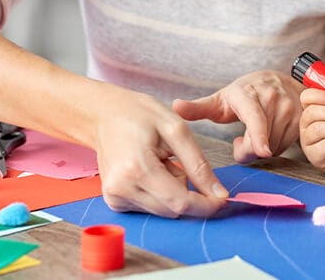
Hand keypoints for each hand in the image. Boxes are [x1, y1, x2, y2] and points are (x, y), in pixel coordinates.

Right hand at [94, 88, 228, 217]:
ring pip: (163, 210)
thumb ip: (199, 164)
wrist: (103, 114)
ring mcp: (115, 197)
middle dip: (187, 191)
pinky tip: (150, 170)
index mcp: (137, 169)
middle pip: (173, 210)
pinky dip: (159, 192)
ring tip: (160, 161)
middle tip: (177, 160)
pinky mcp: (114, 201)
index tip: (222, 198)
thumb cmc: (138, 114)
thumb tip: (219, 194)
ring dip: (172, 191)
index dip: (205, 205)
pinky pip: (150, 207)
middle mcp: (121, 189)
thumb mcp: (176, 129)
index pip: (179, 203)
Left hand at [172, 70, 302, 163]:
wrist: (279, 81)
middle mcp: (272, 98)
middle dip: (247, 149)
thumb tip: (175, 106)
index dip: (258, 135)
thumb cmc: (245, 94)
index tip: (262, 151)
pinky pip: (286, 145)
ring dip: (261, 148)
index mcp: (248, 93)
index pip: (255, 117)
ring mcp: (290, 108)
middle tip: (240, 140)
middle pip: (260, 141)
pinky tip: (270, 134)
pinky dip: (275, 145)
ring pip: (273, 146)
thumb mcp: (221, 100)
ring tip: (256, 133)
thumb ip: (199, 108)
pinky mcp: (301, 118)